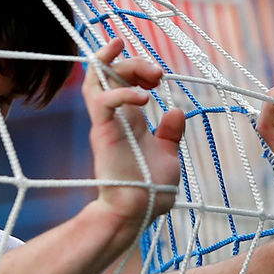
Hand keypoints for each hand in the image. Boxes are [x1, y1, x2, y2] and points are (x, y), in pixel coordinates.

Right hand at [83, 39, 184, 230]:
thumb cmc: (150, 189)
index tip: (160, 75)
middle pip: (108, 71)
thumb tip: (177, 112)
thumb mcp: (168, 155)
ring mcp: (106, 123)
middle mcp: (114, 116)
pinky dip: (121, 92)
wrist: (137, 212)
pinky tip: (144, 98)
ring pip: (96, 78)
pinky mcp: (102, 132)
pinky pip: (101, 101)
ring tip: (150, 74)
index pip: (120, 79)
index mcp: (129, 119)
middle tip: (159, 74)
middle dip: (134, 62)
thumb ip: (170, 135)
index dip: (137, 67)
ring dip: (119, 66)